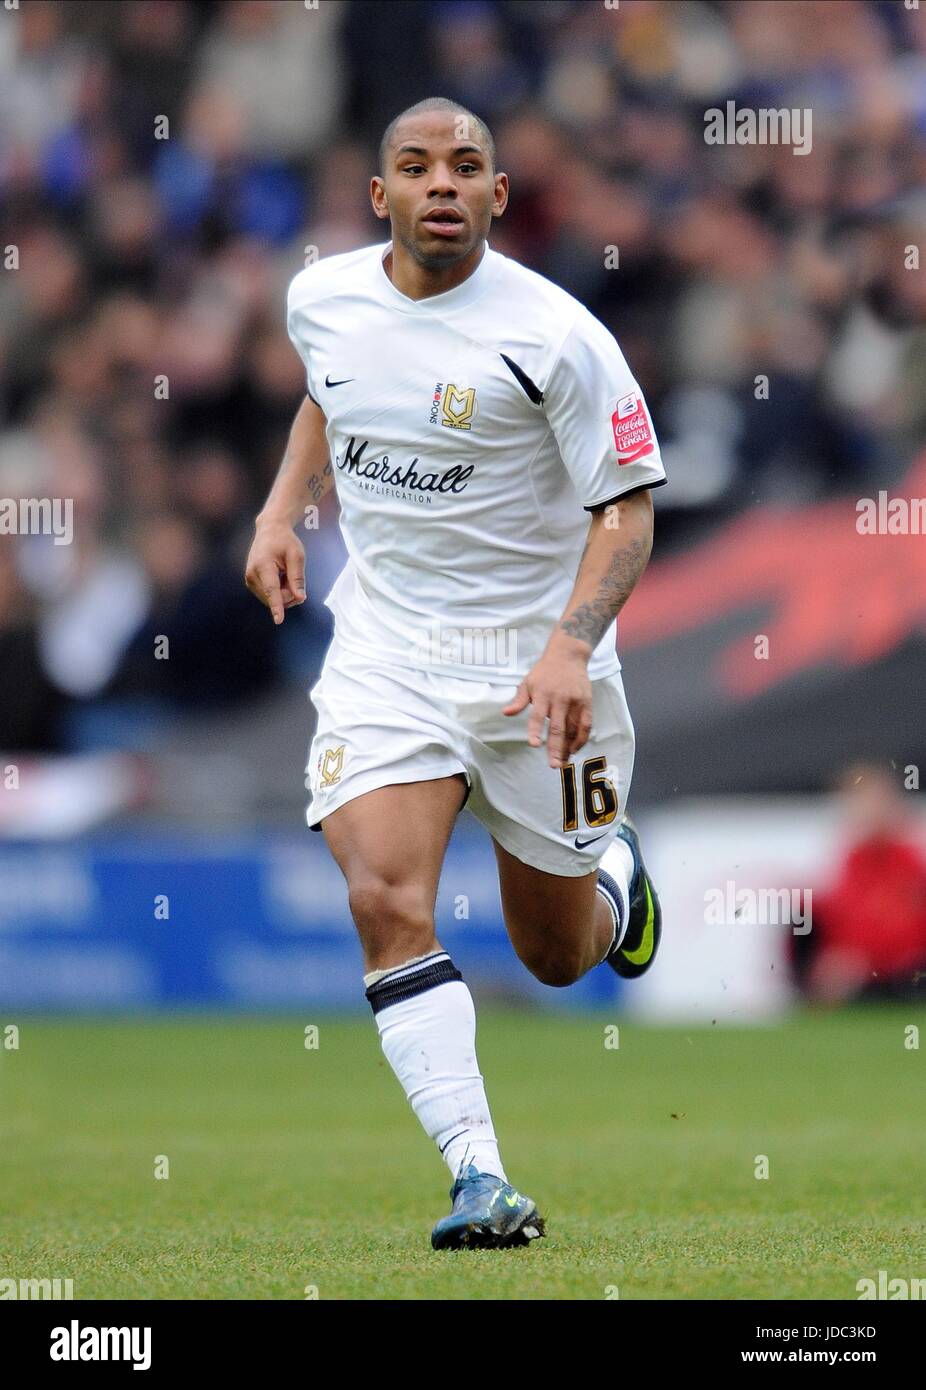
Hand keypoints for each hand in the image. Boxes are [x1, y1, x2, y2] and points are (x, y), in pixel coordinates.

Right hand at [244, 517, 305, 624]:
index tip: (278, 620)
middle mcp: (252, 575)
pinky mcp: (251, 583)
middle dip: (289, 594)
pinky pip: (268, 596)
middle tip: (294, 576)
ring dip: (284, 592)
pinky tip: (280, 576)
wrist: (269, 530)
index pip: (271, 590)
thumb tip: (299, 598)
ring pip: (271, 599)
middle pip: (274, 597)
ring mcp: (249, 580)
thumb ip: (297, 578)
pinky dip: (278, 591)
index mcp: (263, 565)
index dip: (277, 606)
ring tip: (285, 573)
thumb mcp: (297, 555)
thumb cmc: (284, 541)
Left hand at [502, 637, 592, 767]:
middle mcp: (559, 698)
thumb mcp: (528, 682)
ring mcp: (575, 701)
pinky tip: (575, 749)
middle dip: (555, 748)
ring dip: (568, 747)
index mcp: (542, 693)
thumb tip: (506, 713)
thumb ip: (518, 700)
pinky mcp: (587, 703)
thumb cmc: (544, 671)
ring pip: (572, 729)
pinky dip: (581, 739)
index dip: (535, 730)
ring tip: (563, 761)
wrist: (568, 654)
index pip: (537, 715)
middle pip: (558, 727)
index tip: (533, 745)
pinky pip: (586, 725)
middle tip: (553, 765)